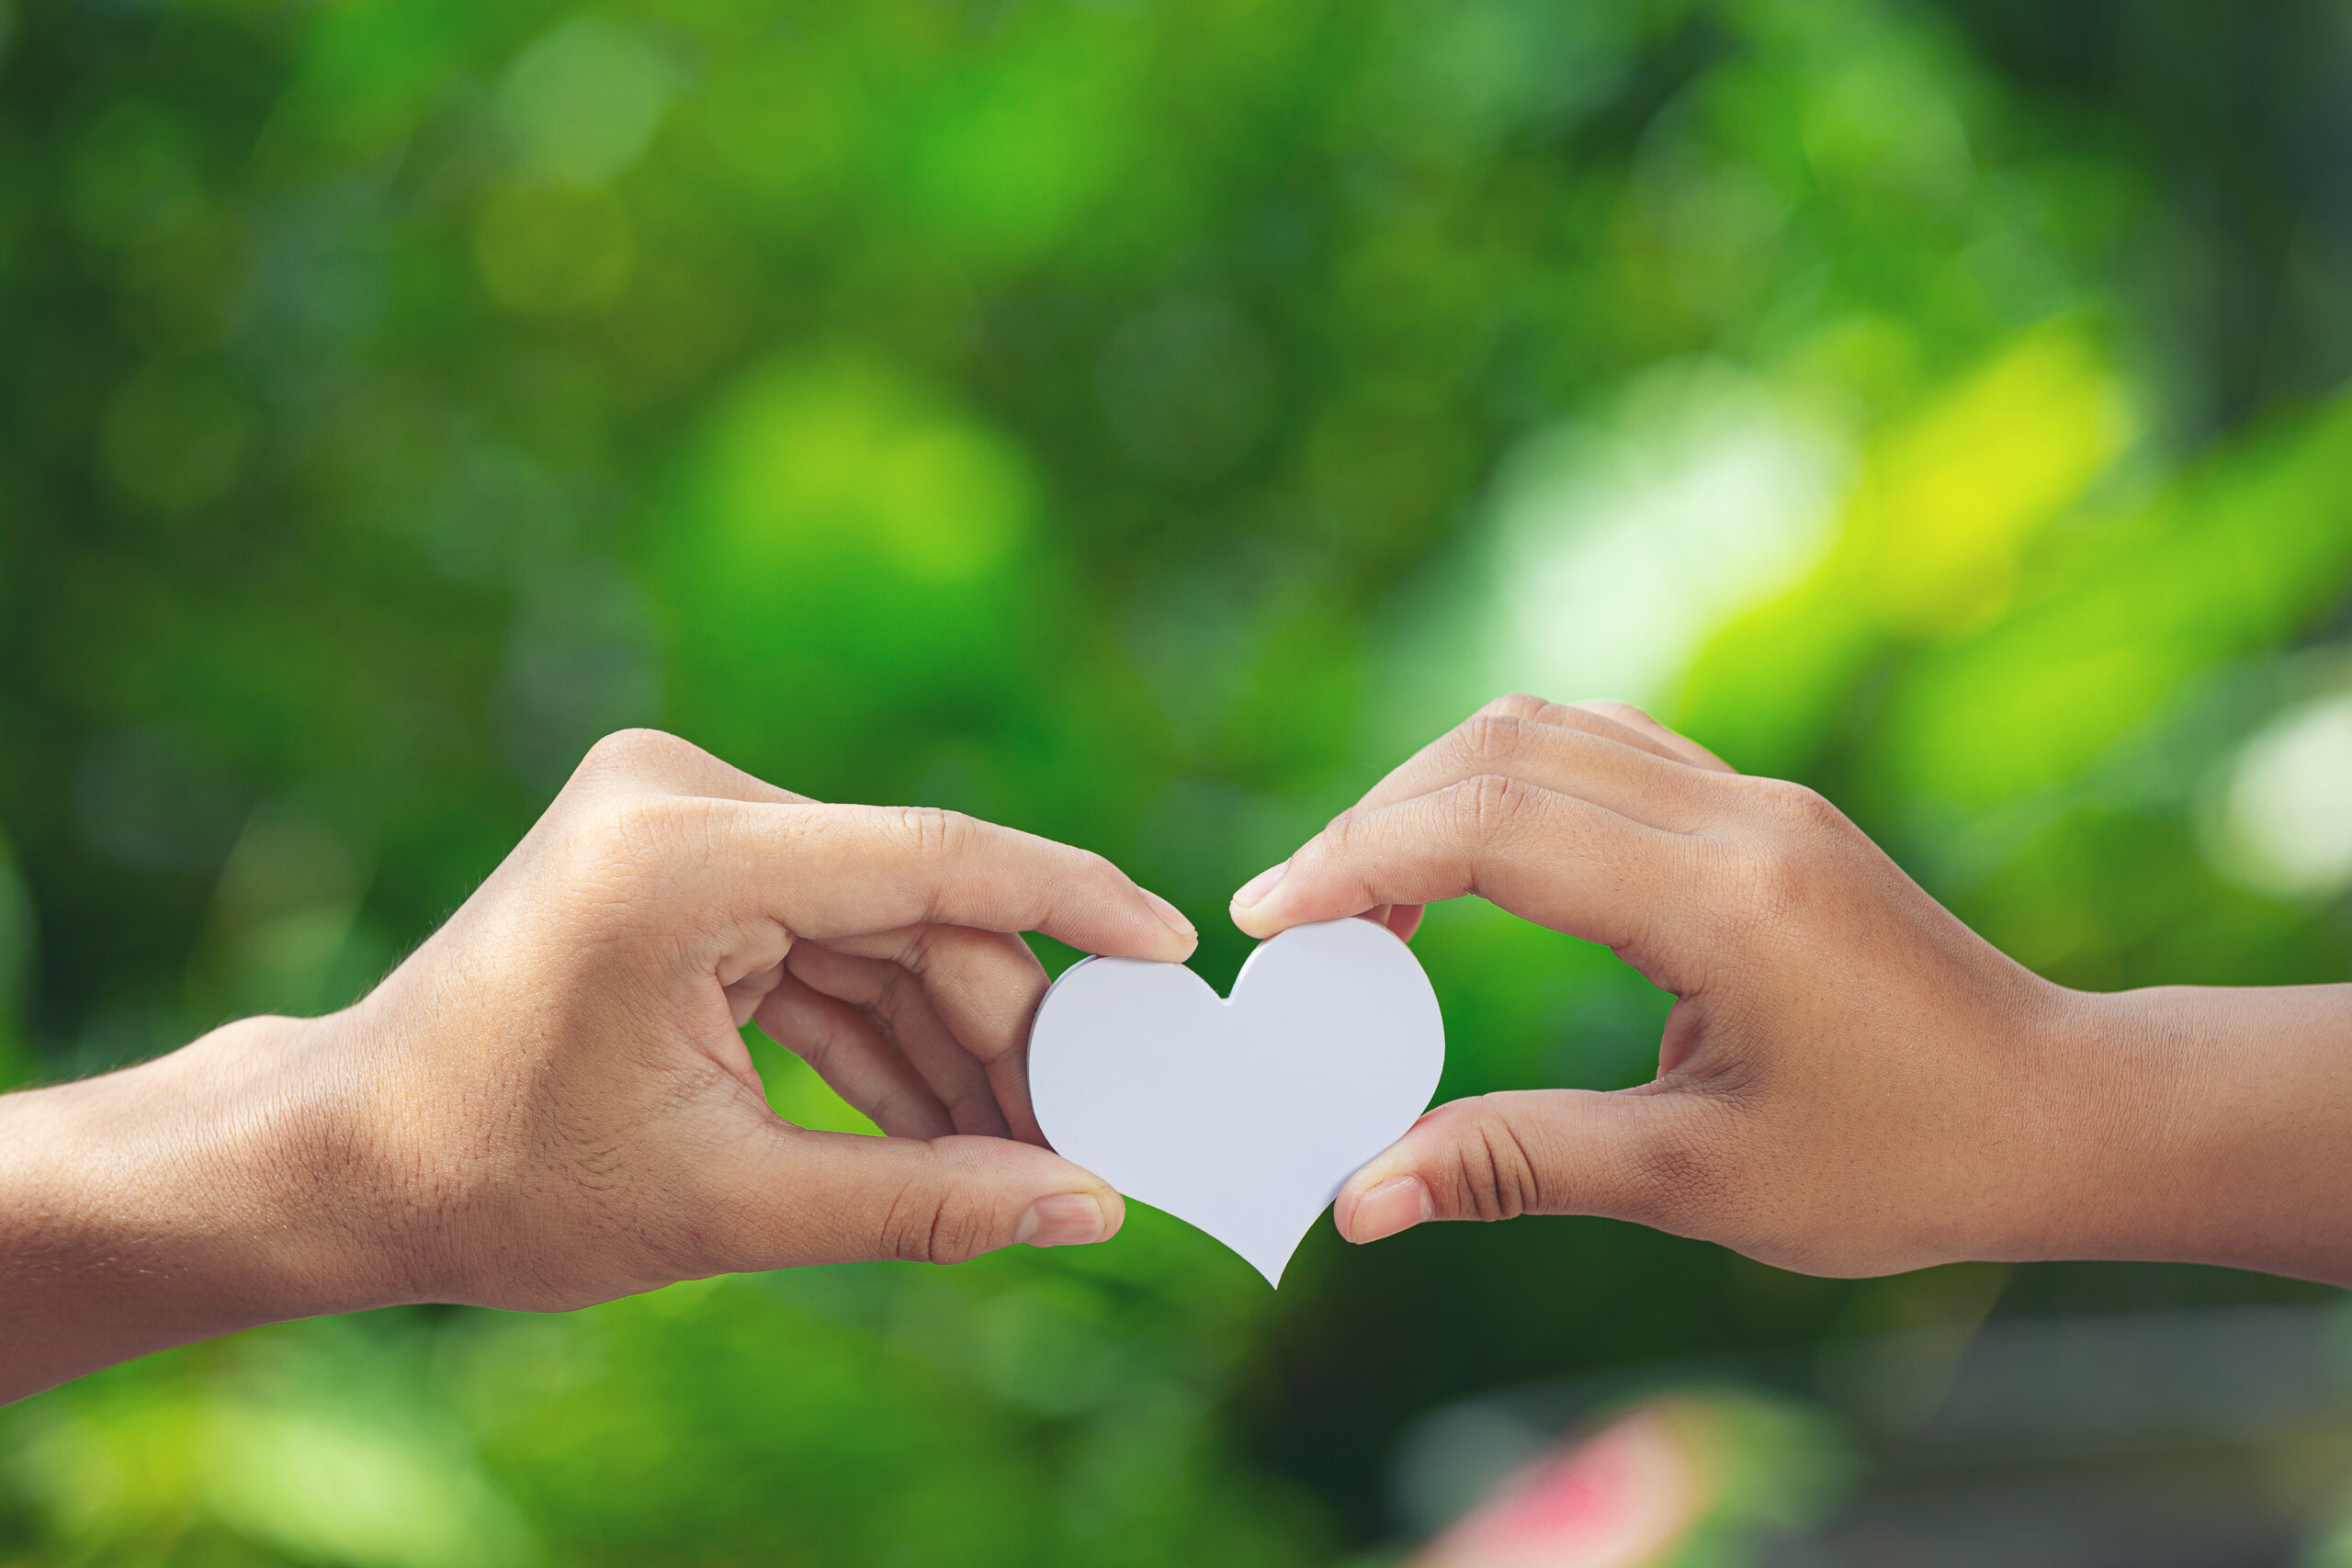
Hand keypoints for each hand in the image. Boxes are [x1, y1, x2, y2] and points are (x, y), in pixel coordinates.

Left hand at [1, 729, 1195, 1399]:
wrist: (342, 1159)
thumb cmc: (499, 1185)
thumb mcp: (726, 1205)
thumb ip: (923, 1201)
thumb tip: (1087, 1207)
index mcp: (680, 856)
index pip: (931, 856)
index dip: (1070, 905)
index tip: (1173, 954)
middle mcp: (680, 799)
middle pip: (911, 904)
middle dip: (1002, 1026)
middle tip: (1089, 1132)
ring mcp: (676, 819)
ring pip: (876, 926)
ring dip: (947, 1037)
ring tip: (1023, 1149)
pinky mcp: (679, 859)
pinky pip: (820, 938)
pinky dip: (878, 1028)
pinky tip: (945, 1120)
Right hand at [1230, 695, 2351, 1282]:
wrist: (2064, 1113)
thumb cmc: (1906, 1162)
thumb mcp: (1703, 1181)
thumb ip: (1519, 1163)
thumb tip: (1361, 1195)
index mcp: (1726, 898)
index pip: (1496, 827)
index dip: (1360, 861)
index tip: (1270, 921)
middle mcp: (1739, 815)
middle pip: (1505, 749)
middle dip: (1375, 820)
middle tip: (1301, 922)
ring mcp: (1754, 798)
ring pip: (1549, 732)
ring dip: (1435, 793)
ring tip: (1367, 899)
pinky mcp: (1758, 811)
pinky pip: (1601, 752)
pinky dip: (1505, 789)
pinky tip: (1469, 866)